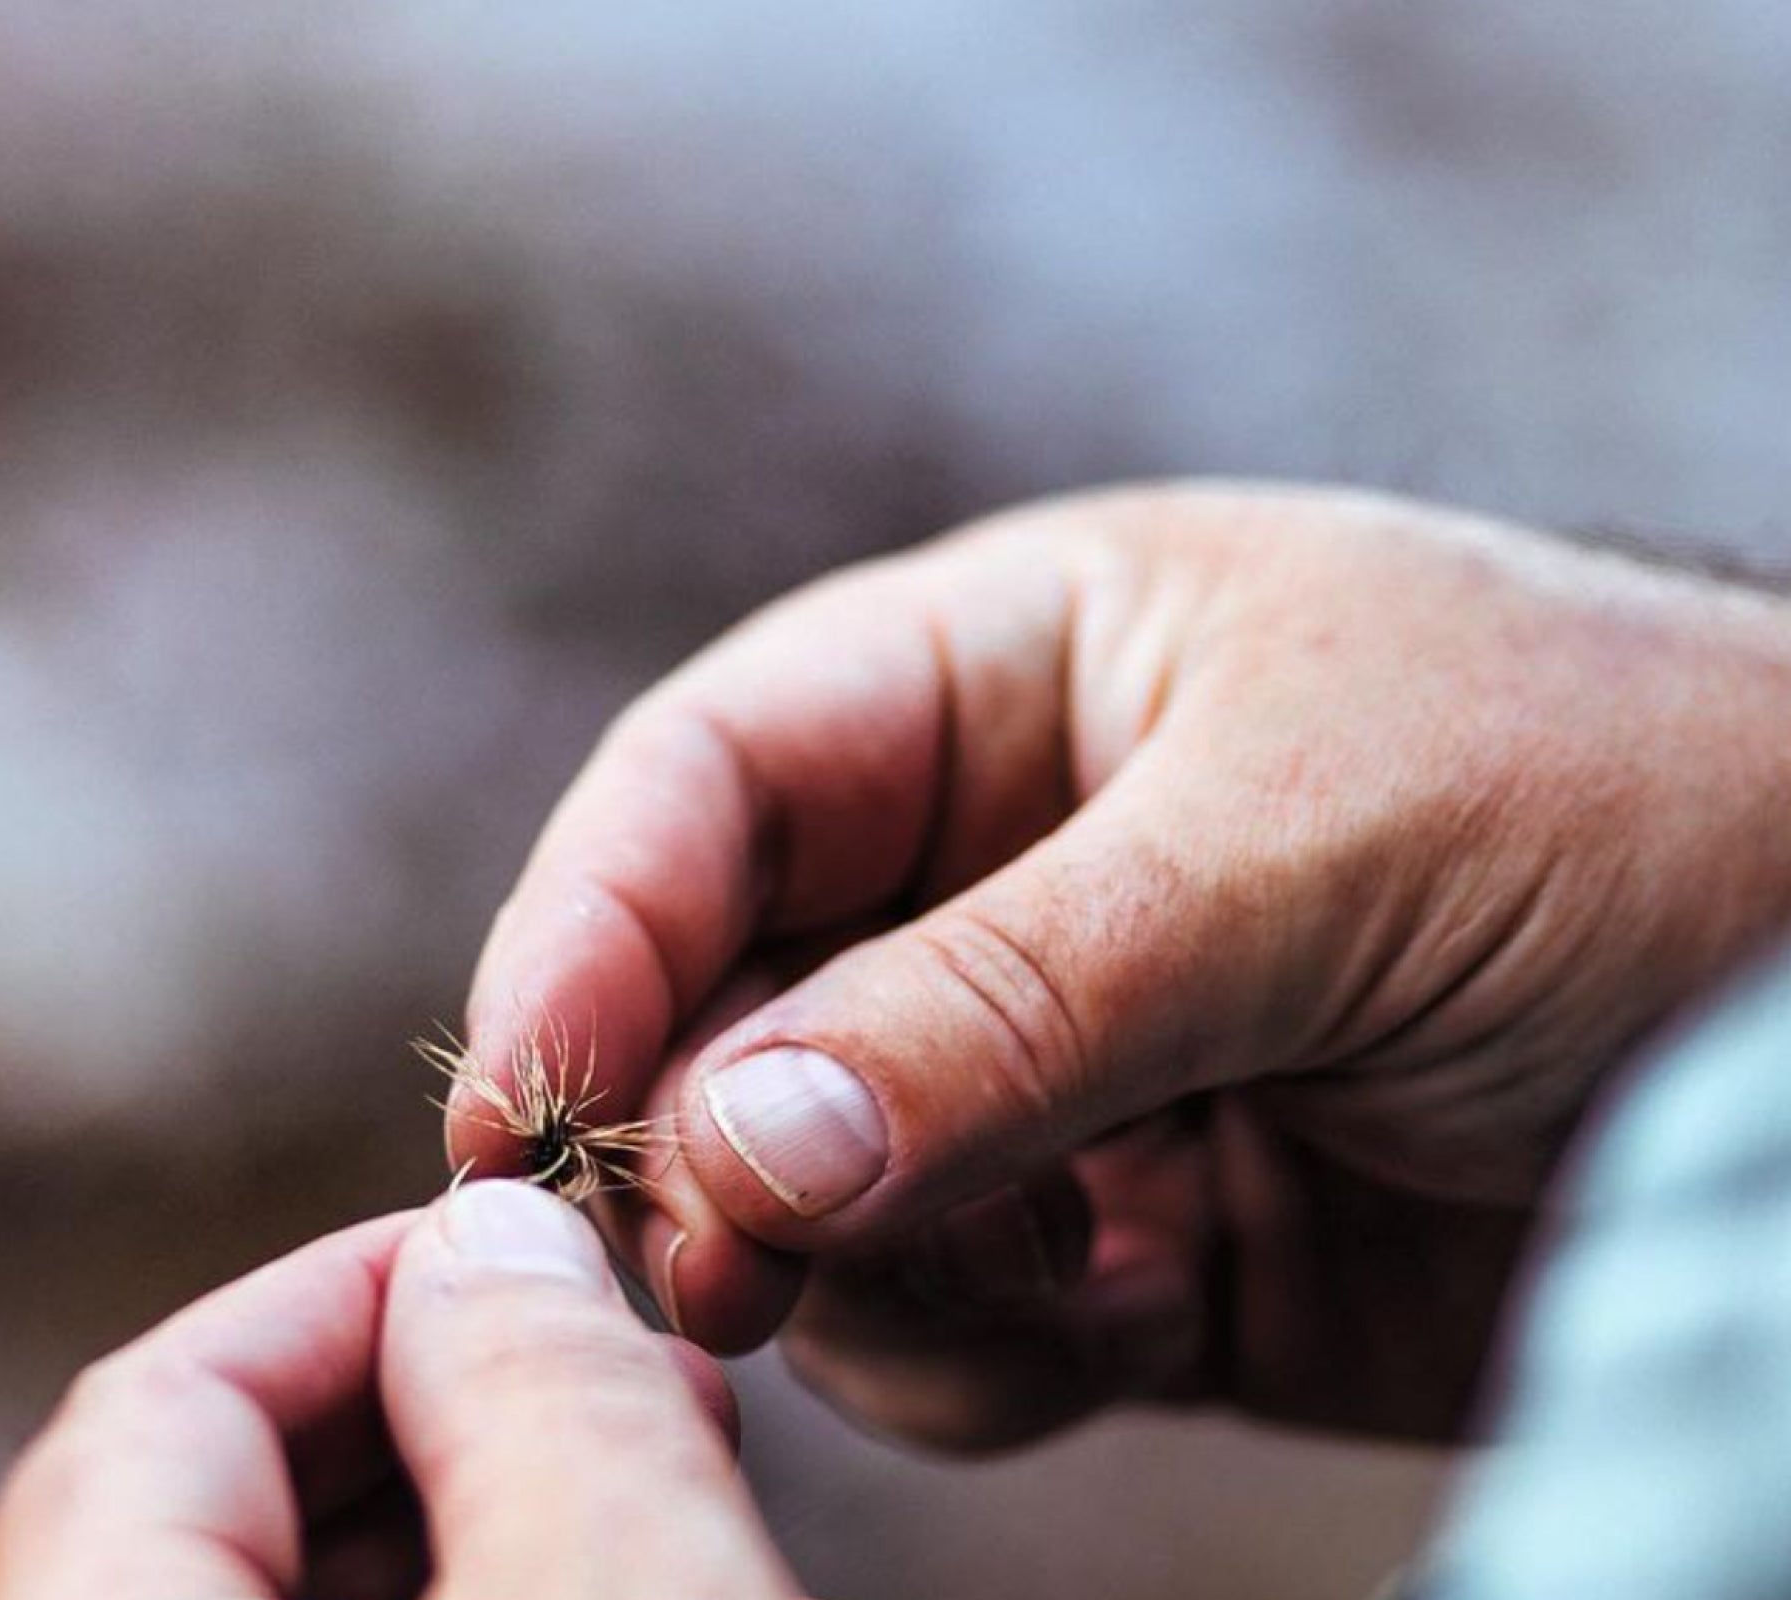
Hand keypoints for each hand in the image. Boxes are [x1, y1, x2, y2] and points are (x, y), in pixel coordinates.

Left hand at [0, 1182, 799, 1599]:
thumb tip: (482, 1237)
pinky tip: (609, 1576)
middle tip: (623, 1359)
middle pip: (196, 1513)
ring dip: (466, 1513)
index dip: (346, 1290)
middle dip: (429, 1402)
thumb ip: (537, 1392)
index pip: (146, 1417)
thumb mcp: (623, 1598)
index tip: (521, 1247)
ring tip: (658, 1463)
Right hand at [450, 481, 1790, 1443]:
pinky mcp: (1124, 1244)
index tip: (513, 1114)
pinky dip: (982, 1355)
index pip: (713, 783)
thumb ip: (1006, 1004)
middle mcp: (994, 870)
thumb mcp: (1309, 861)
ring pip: (807, 1192)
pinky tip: (1147, 1306)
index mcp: (1012, 673)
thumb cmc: (1636, 809)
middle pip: (718, 1005)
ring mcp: (1052, 1070)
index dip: (586, 932)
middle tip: (702, 1272)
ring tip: (1064, 1269)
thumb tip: (729, 1158)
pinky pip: (942, 1324)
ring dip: (861, 1268)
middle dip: (696, 1140)